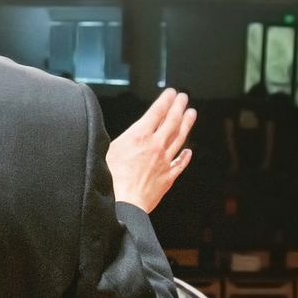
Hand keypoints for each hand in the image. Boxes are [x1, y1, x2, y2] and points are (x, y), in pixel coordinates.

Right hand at [106, 88, 194, 213]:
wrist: (122, 205)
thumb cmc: (109, 180)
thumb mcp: (105, 150)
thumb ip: (115, 138)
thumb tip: (111, 129)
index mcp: (139, 136)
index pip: (157, 112)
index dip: (166, 100)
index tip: (172, 93)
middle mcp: (155, 146)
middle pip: (172, 122)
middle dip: (179, 107)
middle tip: (184, 98)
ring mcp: (164, 162)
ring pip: (179, 139)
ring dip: (186, 125)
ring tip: (191, 114)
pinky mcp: (167, 178)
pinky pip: (179, 164)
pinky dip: (185, 156)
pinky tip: (188, 151)